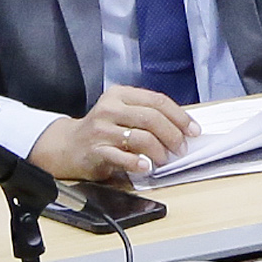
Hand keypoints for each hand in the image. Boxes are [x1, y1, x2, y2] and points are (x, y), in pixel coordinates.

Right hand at [28, 84, 193, 183]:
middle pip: (151, 118)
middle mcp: (110, 109)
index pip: (157, 101)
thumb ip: (147, 115)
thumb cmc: (102, 130)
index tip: (193, 131)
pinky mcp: (95, 150)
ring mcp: (101, 129)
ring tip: (163, 160)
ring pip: (141, 137)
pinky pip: (121, 156)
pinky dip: (137, 162)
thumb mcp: (122, 114)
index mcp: (120, 95)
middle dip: (173, 135)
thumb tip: (183, 128)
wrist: (68, 146)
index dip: (180, 117)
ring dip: (159, 151)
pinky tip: (145, 166)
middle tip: (180, 149)